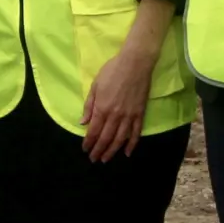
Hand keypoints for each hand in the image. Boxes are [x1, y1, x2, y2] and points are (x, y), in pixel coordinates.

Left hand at [81, 45, 155, 162]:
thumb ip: (89, 105)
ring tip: (106, 159)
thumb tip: (83, 122)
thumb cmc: (112, 71)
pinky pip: (136, 133)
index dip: (89, 142)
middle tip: (93, 159)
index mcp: (102, 108)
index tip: (85, 149)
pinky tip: (127, 153)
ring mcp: (129, 116)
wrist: (135, 63)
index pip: (93, 131)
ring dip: (112, 151)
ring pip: (119, 139)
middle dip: (98, 150)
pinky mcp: (140, 114)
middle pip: (105, 138)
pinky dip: (132, 144)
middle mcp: (115, 116)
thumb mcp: (95, 85)